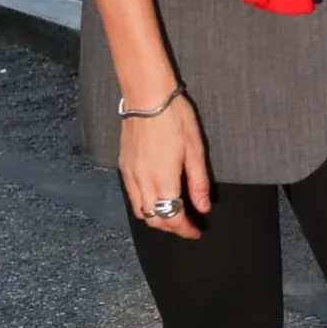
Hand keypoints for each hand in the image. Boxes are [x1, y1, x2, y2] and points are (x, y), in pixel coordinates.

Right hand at [119, 93, 209, 240]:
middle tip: (187, 224)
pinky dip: (145, 204)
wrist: (146, 96)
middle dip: (171, 227)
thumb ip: (198, 182)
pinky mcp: (123, 165)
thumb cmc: (174, 118)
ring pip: (140, 211)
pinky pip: (132, 196)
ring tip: (172, 212)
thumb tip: (203, 207)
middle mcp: (142, 183)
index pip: (173, 218)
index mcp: (163, 181)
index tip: (197, 231)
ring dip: (156, 218)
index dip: (185, 229)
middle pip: (154, 220)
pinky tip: (157, 195)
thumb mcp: (195, 149)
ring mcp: (130, 175)